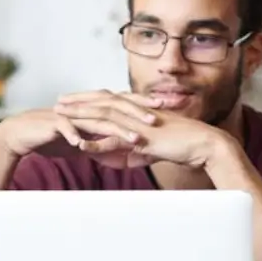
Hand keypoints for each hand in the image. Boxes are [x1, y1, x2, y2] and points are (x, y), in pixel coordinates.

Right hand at [0, 100, 151, 161]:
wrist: (21, 135)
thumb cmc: (49, 138)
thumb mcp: (79, 143)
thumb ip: (96, 144)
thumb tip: (113, 151)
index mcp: (92, 110)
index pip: (122, 104)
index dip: (142, 104)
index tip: (164, 109)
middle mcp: (84, 109)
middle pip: (115, 107)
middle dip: (137, 112)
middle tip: (157, 118)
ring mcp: (70, 115)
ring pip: (97, 119)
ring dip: (117, 129)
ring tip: (134, 139)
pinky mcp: (54, 124)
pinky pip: (68, 129)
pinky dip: (77, 136)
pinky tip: (85, 145)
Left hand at [55, 93, 226, 168]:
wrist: (204, 145)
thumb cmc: (183, 145)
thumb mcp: (153, 150)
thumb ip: (136, 153)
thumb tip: (123, 161)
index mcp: (138, 111)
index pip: (108, 100)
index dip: (88, 99)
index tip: (71, 100)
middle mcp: (136, 113)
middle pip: (101, 103)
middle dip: (78, 102)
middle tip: (57, 103)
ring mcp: (139, 123)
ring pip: (104, 117)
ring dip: (81, 117)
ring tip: (61, 118)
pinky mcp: (144, 138)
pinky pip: (116, 141)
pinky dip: (98, 144)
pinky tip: (81, 146)